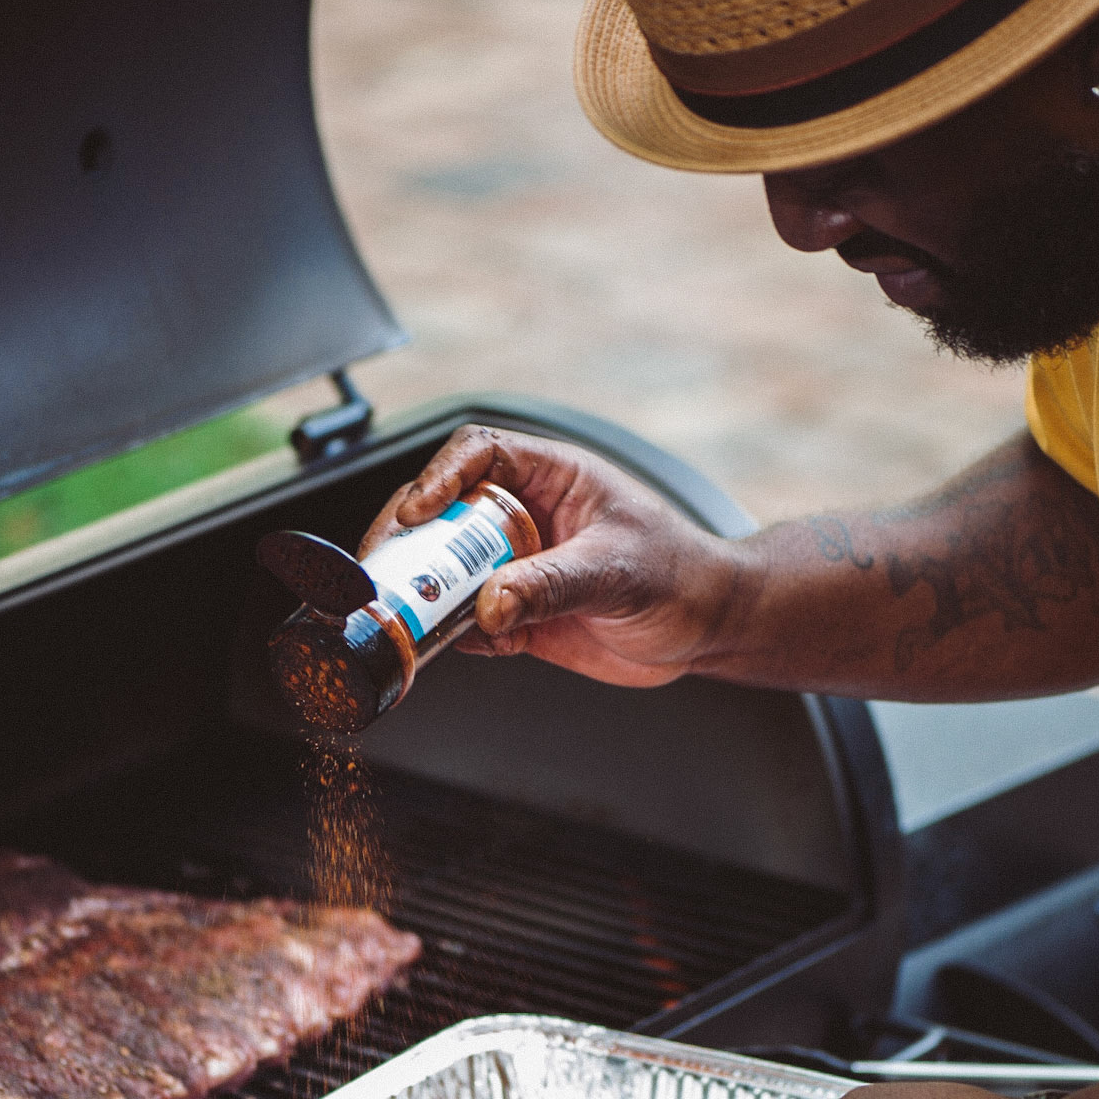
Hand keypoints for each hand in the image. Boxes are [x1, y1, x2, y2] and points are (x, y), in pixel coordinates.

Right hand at [358, 425, 745, 687]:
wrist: (707, 628)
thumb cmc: (682, 575)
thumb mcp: (616, 570)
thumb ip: (552, 584)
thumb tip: (492, 603)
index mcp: (551, 477)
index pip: (478, 455)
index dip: (440, 477)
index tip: (420, 512)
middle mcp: (526, 517)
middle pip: (445, 514)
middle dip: (412, 541)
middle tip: (390, 570)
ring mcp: (519, 568)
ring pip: (448, 571)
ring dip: (425, 593)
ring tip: (407, 613)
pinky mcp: (519, 616)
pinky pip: (468, 622)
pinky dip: (454, 635)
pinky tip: (457, 643)